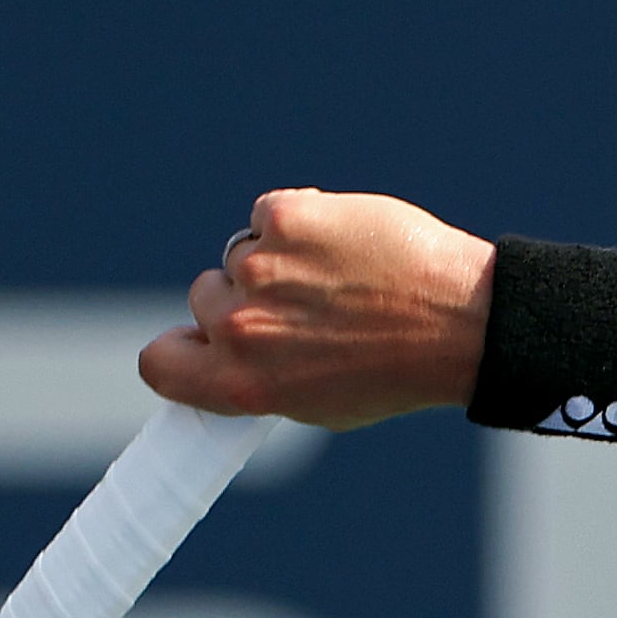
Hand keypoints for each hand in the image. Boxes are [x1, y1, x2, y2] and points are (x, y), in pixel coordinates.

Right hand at [139, 189, 497, 428]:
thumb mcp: (316, 403)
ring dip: (277, 259)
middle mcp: (241, 327)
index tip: (201, 344)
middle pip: (203, 297)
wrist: (459, 322)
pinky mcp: (286, 217)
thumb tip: (218, 353)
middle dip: (243, 299)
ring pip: (240, 254)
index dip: (179, 351)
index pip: (157, 363)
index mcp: (240, 383)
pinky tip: (345, 245)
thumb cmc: (393, 370)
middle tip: (306, 309)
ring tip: (339, 279)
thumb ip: (256, 377)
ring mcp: (260, 267)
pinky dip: (300, 223)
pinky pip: (268, 215)